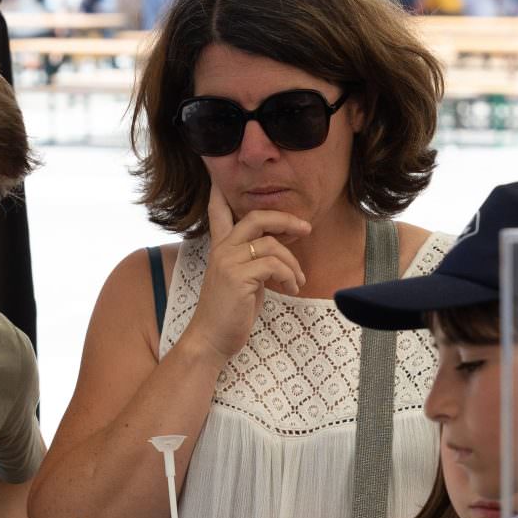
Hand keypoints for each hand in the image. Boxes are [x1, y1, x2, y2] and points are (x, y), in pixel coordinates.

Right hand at [186, 181, 310, 365]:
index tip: (218, 178)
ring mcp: (228, 261)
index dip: (219, 193)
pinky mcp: (237, 277)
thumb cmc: (229, 313)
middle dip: (285, 220)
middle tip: (306, 228)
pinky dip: (290, 276)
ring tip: (298, 280)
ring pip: (272, 245)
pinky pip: (274, 265)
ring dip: (293, 263)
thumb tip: (280, 252)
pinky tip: (291, 288)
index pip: (217, 212)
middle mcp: (222, 250)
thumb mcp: (243, 280)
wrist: (211, 339)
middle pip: (256, 217)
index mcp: (221, 248)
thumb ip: (255, 261)